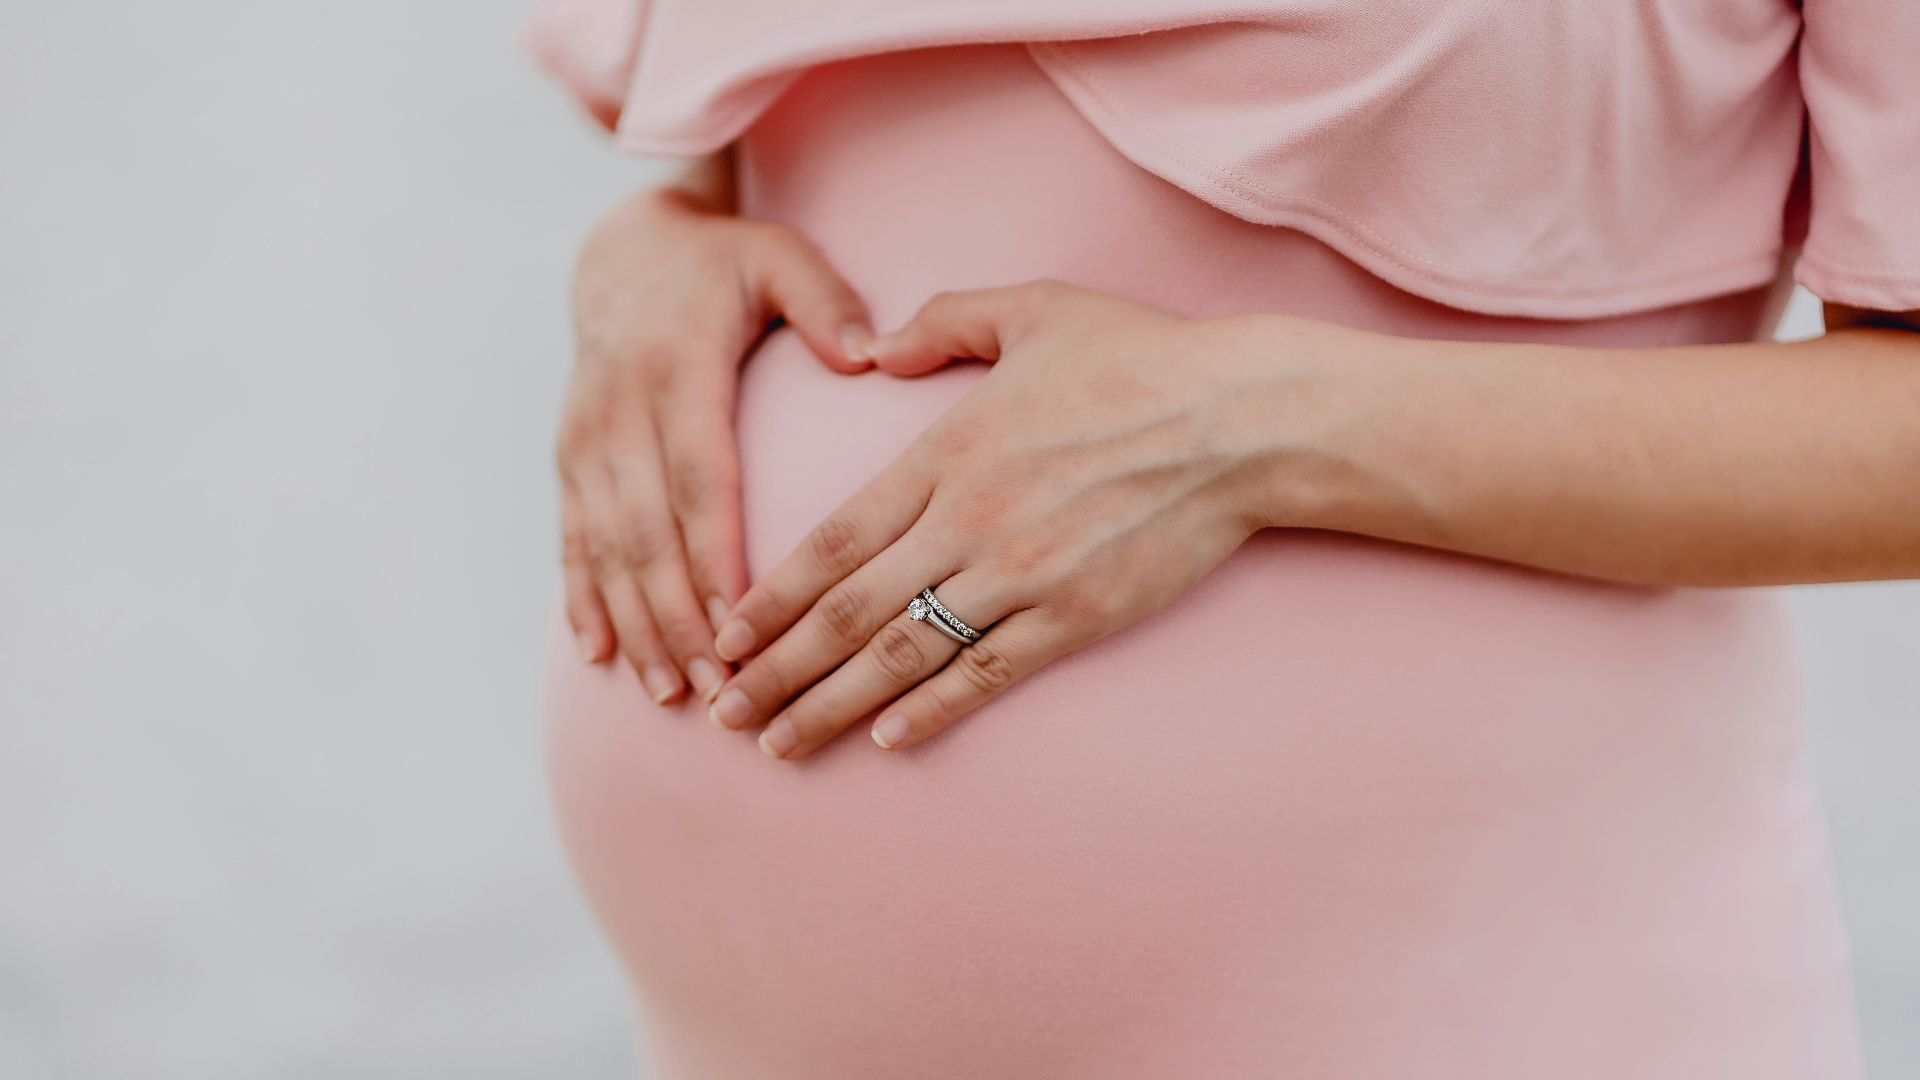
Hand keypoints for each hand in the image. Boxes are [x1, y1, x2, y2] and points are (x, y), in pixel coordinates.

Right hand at [558, 184, 875, 704]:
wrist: (621, 251)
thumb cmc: (722, 263)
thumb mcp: (778, 258)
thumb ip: (825, 303)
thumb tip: (869, 355)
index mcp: (677, 370)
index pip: (699, 479)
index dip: (713, 555)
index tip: (741, 621)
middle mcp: (619, 412)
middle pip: (648, 532)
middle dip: (679, 617)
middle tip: (718, 688)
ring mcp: (586, 441)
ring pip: (605, 547)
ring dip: (635, 624)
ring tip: (670, 691)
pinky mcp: (569, 460)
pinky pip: (572, 538)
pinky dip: (583, 599)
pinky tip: (599, 655)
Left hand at [705, 281, 1293, 757]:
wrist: (1242, 420)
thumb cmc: (1141, 358)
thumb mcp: (1034, 309)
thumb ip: (942, 322)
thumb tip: (876, 346)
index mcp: (945, 454)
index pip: (833, 540)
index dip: (772, 596)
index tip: (725, 635)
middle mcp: (968, 522)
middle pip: (849, 611)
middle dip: (776, 669)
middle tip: (722, 712)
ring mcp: (1021, 577)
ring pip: (904, 656)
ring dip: (832, 706)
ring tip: (779, 743)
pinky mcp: (1076, 617)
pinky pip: (988, 674)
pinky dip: (933, 710)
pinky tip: (888, 740)